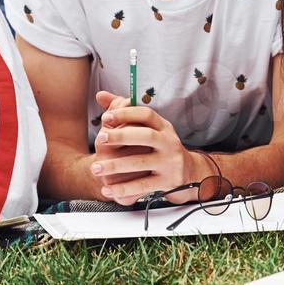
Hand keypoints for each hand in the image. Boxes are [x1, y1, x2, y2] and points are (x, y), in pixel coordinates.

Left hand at [90, 89, 200, 204]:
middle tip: (100, 139)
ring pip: (141, 162)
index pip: (147, 114)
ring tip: (96, 168)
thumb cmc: (159, 146)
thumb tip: (100, 95)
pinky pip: (143, 185)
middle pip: (147, 136)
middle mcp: (169, 142)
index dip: (126, 114)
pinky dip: (123, 188)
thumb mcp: (148, 127)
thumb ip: (124, 111)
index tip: (106, 117)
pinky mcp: (167, 181)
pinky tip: (107, 189)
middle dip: (121, 136)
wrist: (187, 172)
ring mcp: (170, 162)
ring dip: (116, 165)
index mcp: (163, 126)